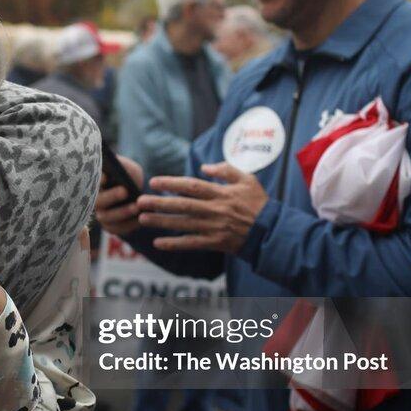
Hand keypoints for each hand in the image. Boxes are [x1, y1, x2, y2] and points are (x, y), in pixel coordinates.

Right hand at [94, 154, 143, 235]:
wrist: (135, 191)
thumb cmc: (129, 175)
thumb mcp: (128, 168)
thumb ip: (124, 168)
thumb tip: (123, 171)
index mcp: (93, 182)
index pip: (90, 181)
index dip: (97, 180)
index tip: (107, 177)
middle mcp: (92, 200)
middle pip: (96, 201)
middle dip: (111, 196)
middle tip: (124, 191)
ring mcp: (100, 213)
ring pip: (105, 217)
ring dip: (122, 212)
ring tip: (137, 207)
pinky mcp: (109, 226)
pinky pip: (115, 229)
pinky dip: (128, 225)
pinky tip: (140, 219)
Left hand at [136, 162, 267, 252]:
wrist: (272, 231)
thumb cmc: (259, 203)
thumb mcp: (248, 179)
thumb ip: (226, 170)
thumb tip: (204, 166)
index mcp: (221, 193)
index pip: (192, 186)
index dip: (172, 183)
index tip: (154, 182)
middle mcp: (215, 210)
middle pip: (183, 205)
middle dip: (160, 203)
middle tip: (139, 202)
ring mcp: (214, 227)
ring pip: (183, 224)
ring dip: (161, 222)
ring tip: (142, 218)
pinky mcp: (215, 242)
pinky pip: (191, 243)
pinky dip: (174, 244)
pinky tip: (158, 243)